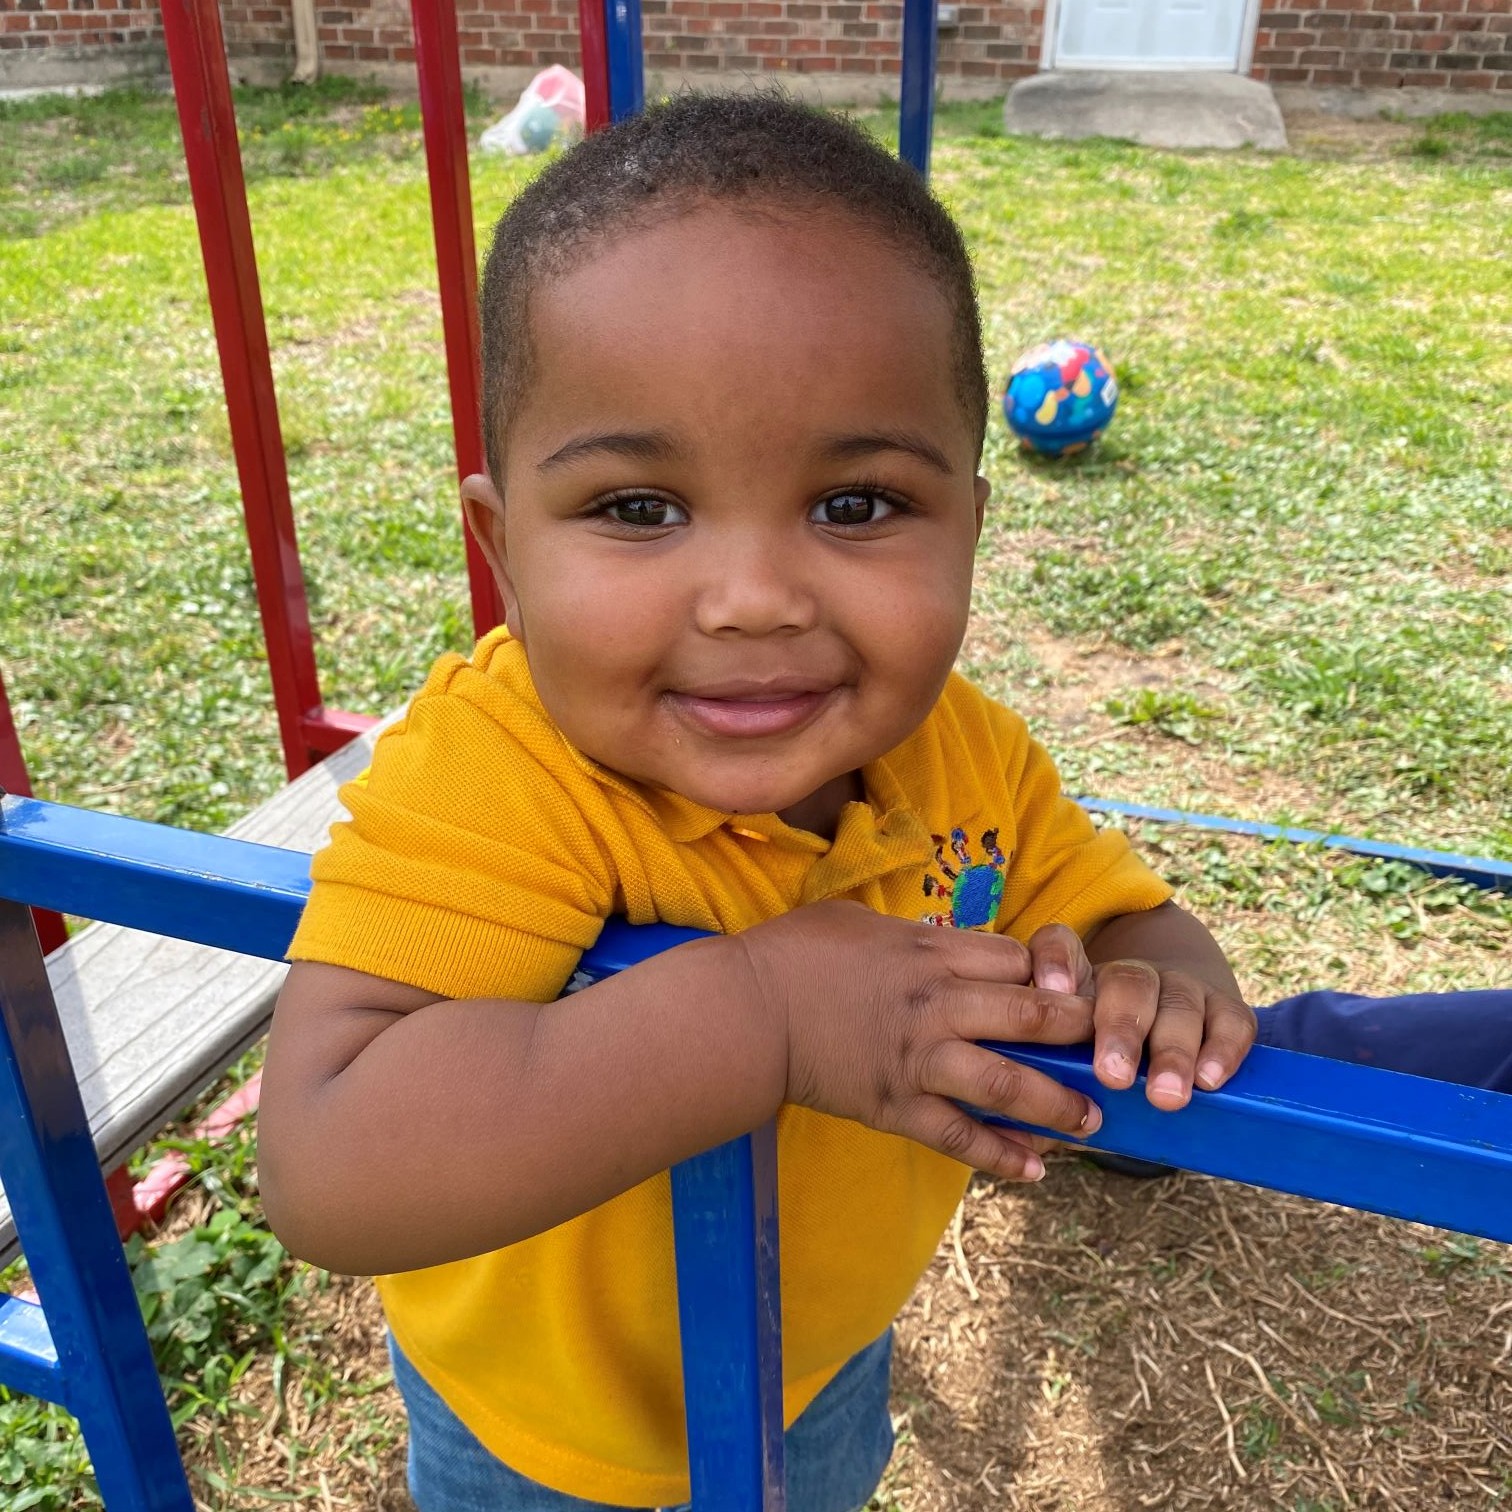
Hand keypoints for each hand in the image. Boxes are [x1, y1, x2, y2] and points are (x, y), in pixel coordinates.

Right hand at [735, 901, 1102, 1181]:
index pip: (1017, 962)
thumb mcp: (860, 922)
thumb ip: (914, 937)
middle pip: (1032, 1017)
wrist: (745, 1010)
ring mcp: (918, 1060)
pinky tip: (1032, 1170)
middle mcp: (936, 1005)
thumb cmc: (796, 953)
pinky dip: (998, 1156)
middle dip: (1082, 1036)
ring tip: (1093, 1122)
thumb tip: (946, 945)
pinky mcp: (895, 1106)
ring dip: (1058, 1105)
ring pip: (1008, 1084)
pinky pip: (958, 1136)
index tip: (1080, 992)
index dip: (1057, 976)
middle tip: (1116, 1053)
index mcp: (929, 954)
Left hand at [1026, 922, 1256, 1110]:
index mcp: (1079, 979)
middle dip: (1120, 1030)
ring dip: (1172, 1050)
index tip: (1050, 991)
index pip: (1060, 946)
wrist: (1171, 1018)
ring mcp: (1181, 986)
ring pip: (1177, 1002)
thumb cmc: (1098, 1052)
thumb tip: (1013, 1140)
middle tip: (1113, 1077)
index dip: (1054, 963)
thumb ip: (1038, 1092)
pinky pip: (1231, 1020)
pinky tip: (1210, 1081)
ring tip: (1166, 1098)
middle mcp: (1130, 975)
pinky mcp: (1225, 1006)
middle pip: (1125, 983)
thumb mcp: (1064, 1059)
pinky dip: (1222, 1049)